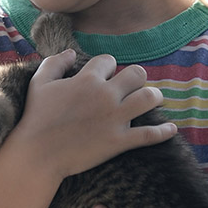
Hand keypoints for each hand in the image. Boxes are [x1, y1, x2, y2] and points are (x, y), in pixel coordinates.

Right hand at [14, 50, 176, 180]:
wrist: (37, 154)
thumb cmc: (35, 118)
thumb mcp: (39, 83)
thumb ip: (55, 62)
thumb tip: (71, 53)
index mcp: (87, 79)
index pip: (109, 61)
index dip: (108, 67)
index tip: (105, 76)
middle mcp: (106, 95)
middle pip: (136, 74)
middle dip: (136, 78)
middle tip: (134, 86)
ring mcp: (115, 118)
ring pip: (149, 98)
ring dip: (154, 97)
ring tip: (154, 99)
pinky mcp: (119, 141)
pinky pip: (150, 134)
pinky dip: (164, 131)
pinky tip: (171, 129)